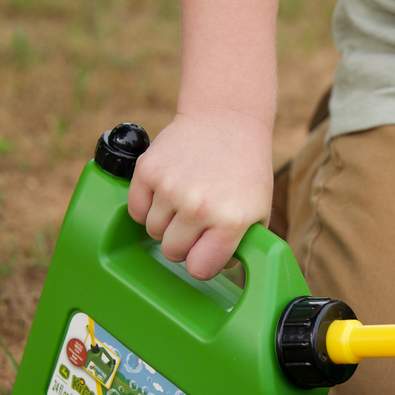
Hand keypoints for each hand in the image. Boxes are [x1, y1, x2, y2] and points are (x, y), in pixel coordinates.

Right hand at [127, 110, 273, 279]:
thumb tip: (226, 275)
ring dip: (165, 224)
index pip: (199, 269)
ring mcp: (170, 188)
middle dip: (182, 244)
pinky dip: (147, 207)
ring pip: (153, 231)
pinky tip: (165, 194)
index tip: (205, 253)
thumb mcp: (259, 211)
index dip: (202, 264)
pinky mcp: (147, 170)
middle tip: (195, 225)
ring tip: (183, 204)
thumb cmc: (245, 170)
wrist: (226, 120)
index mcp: (230, 221)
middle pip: (172, 252)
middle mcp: (198, 206)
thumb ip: (244, 246)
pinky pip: (136, 210)